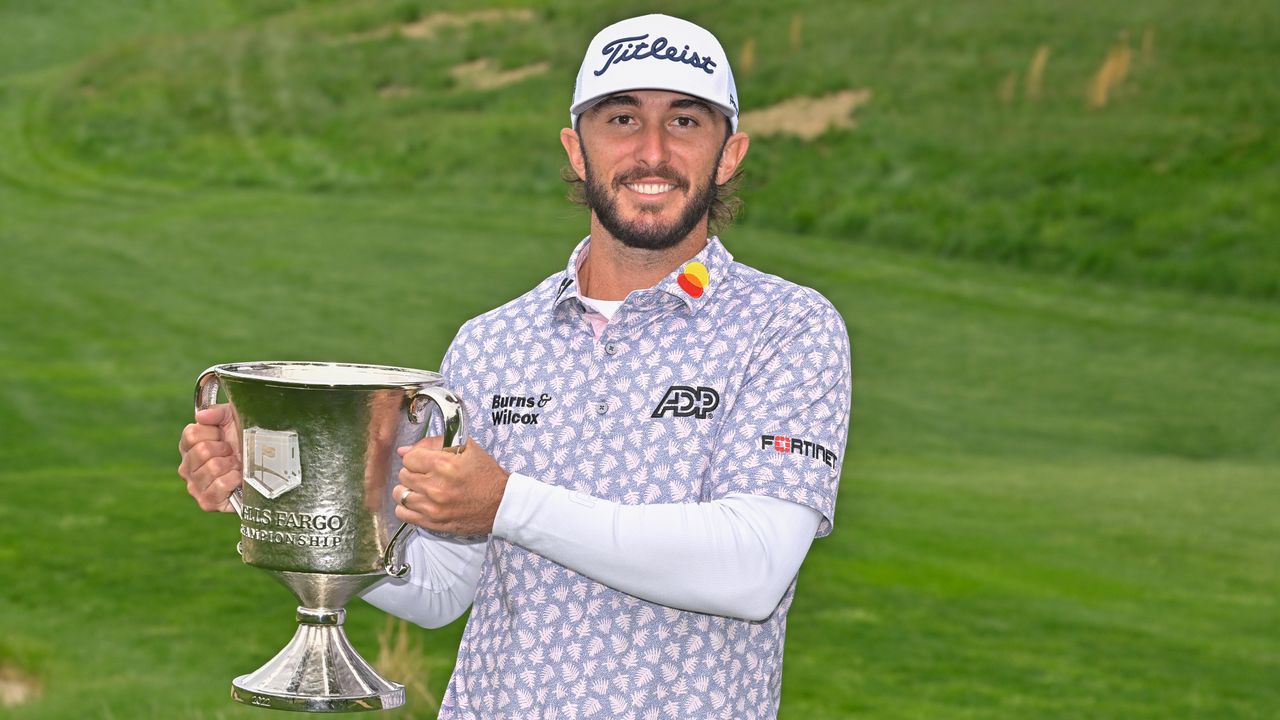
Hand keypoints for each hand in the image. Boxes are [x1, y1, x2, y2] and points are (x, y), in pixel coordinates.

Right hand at [178, 403, 241, 511]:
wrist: (268, 468)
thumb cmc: (247, 442)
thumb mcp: (234, 420)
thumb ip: (216, 413)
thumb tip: (201, 416)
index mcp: (189, 447)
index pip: (191, 434)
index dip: (213, 432)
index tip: (224, 436)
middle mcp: (188, 467)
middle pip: (201, 450)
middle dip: (225, 449)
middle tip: (233, 453)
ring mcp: (196, 486)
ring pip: (212, 467)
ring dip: (231, 465)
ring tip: (236, 466)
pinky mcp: (208, 502)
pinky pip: (219, 486)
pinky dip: (234, 479)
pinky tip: (238, 478)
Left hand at [392, 436, 509, 535]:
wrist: (502, 504)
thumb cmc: (486, 474)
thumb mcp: (467, 448)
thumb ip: (434, 444)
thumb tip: (404, 450)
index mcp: (444, 465)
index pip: (409, 458)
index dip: (416, 457)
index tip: (425, 461)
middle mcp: (435, 487)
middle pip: (403, 475)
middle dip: (413, 472)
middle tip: (426, 474)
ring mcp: (433, 508)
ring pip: (400, 494)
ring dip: (408, 489)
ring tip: (421, 488)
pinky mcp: (433, 523)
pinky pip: (403, 514)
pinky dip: (406, 507)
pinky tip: (417, 503)